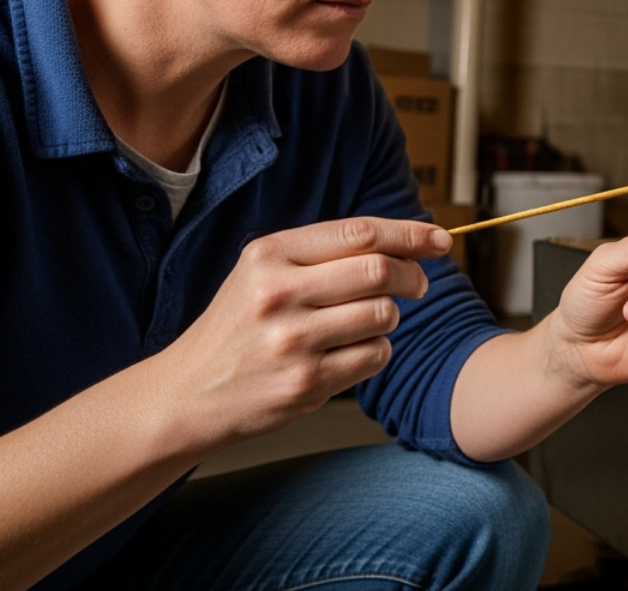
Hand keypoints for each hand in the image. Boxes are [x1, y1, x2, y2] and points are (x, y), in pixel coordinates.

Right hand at [154, 217, 450, 451]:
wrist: (186, 394)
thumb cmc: (237, 327)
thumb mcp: (262, 273)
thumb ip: (323, 254)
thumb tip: (404, 241)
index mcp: (269, 254)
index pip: (361, 233)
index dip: (411, 234)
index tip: (441, 239)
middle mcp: (278, 293)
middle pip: (380, 271)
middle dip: (413, 275)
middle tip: (418, 284)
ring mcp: (291, 341)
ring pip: (383, 315)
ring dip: (391, 317)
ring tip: (369, 323)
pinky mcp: (305, 383)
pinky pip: (375, 355)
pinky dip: (376, 351)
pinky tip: (350, 353)